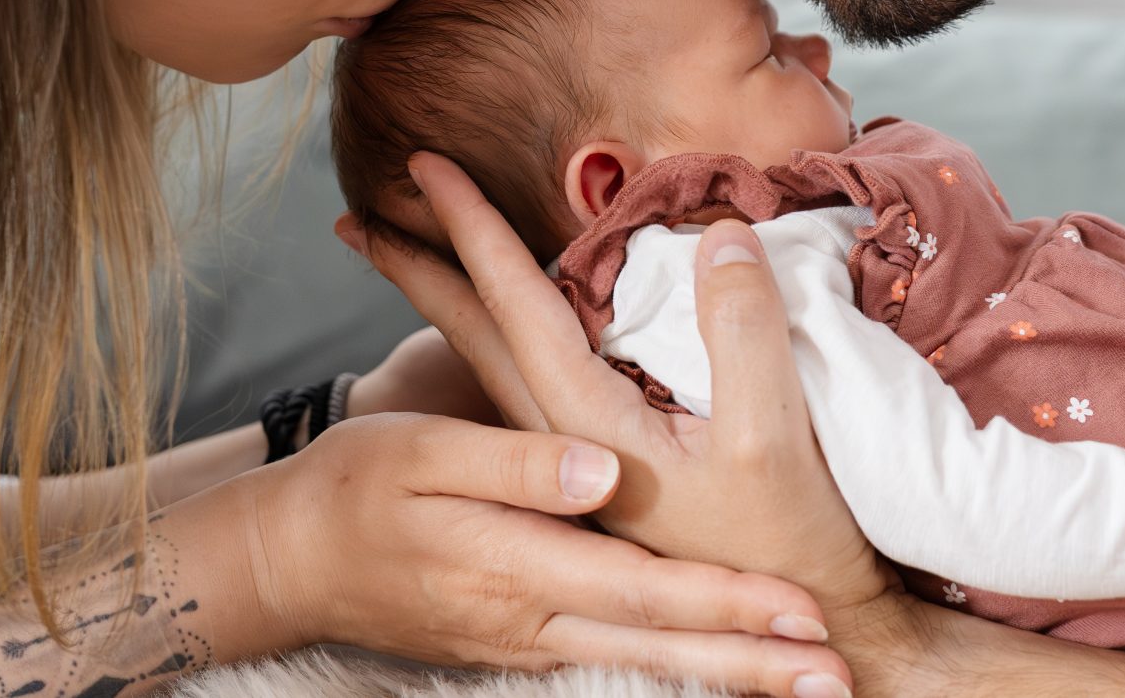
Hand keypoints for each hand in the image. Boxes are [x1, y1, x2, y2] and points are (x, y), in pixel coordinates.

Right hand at [246, 409, 843, 691]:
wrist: (287, 560)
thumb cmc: (353, 488)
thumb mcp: (423, 451)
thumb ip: (519, 462)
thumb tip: (603, 472)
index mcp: (513, 565)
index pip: (642, 592)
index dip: (725, 606)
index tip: (801, 614)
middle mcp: (529, 620)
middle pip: (660, 647)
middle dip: (752, 666)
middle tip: (837, 679)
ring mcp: (523, 643)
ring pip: (644, 664)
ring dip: (726, 677)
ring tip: (805, 684)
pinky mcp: (518, 645)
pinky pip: (613, 661)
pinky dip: (674, 668)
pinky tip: (719, 669)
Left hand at [344, 153, 898, 694]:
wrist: (793, 625)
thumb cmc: (785, 537)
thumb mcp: (772, 435)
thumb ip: (742, 331)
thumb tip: (719, 232)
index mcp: (586, 420)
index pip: (514, 302)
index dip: (471, 228)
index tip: (422, 166)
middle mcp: (563, 437)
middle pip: (473, 335)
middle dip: (420, 270)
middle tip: (358, 217)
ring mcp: (577, 454)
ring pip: (493, 360)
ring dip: (450, 302)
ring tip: (411, 254)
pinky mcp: (603, 465)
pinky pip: (532, 380)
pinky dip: (501, 336)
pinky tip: (506, 322)